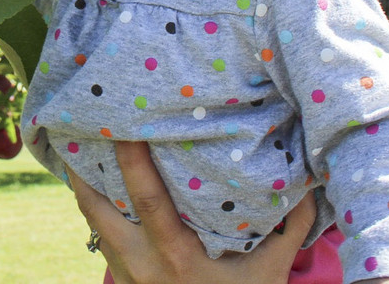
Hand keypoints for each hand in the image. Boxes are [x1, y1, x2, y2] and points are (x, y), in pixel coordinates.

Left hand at [70, 142, 316, 283]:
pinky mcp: (117, 276)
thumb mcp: (270, 271)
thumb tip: (311, 177)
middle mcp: (142, 263)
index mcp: (178, 257)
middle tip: (84, 119)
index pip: (148, 200)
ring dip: (83, 180)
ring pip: (91, 217)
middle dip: (86, 164)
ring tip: (77, 137)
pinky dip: (93, 201)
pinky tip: (92, 173)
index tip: (126, 125)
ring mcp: (124, 272)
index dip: (133, 162)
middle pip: (98, 206)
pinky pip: (97, 230)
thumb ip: (290, 226)